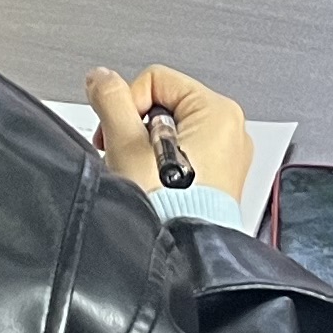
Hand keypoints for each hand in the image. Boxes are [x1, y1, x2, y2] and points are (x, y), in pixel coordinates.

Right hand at [84, 63, 258, 206]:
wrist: (182, 254)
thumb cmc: (167, 206)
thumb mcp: (126, 143)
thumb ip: (110, 100)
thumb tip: (101, 78)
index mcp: (218, 112)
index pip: (155, 80)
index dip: (129, 105)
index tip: (121, 134)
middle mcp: (231, 131)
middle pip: (164, 106)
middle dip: (137, 130)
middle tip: (128, 157)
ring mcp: (229, 157)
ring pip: (171, 132)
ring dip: (148, 149)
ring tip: (144, 176)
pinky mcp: (221, 180)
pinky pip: (185, 156)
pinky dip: (165, 166)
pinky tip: (157, 186)